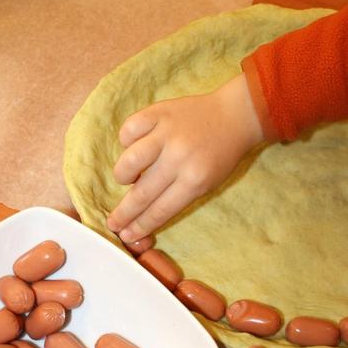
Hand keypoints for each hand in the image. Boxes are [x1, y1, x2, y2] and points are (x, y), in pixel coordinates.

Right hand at [106, 73, 262, 241]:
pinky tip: (134, 146)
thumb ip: (177, 198)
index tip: (126, 235)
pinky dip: (126, 141)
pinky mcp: (158, 112)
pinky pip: (129, 129)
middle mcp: (179, 158)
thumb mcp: (207, 184)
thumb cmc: (220, 156)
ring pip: (130, 160)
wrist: (234, 116)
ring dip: (123, 175)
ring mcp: (167, 133)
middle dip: (124, 213)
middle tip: (112, 223)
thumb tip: (145, 216)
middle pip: (142, 192)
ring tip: (128, 178)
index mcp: (195, 180)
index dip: (140, 226)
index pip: (160, 210)